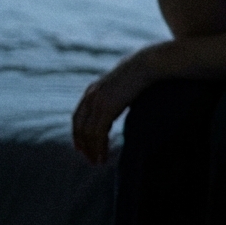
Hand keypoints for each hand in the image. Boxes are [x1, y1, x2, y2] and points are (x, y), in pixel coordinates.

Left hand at [72, 43, 170, 163]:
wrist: (147, 63)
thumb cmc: (142, 72)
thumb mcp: (124, 83)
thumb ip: (118, 93)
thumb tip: (123, 100)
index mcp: (93, 90)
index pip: (78, 116)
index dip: (78, 133)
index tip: (81, 147)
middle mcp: (91, 96)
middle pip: (79, 126)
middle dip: (83, 144)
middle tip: (90, 159)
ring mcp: (98, 102)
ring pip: (88, 133)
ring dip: (92, 150)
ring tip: (98, 161)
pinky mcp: (107, 108)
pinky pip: (98, 133)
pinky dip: (99, 147)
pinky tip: (104, 156)